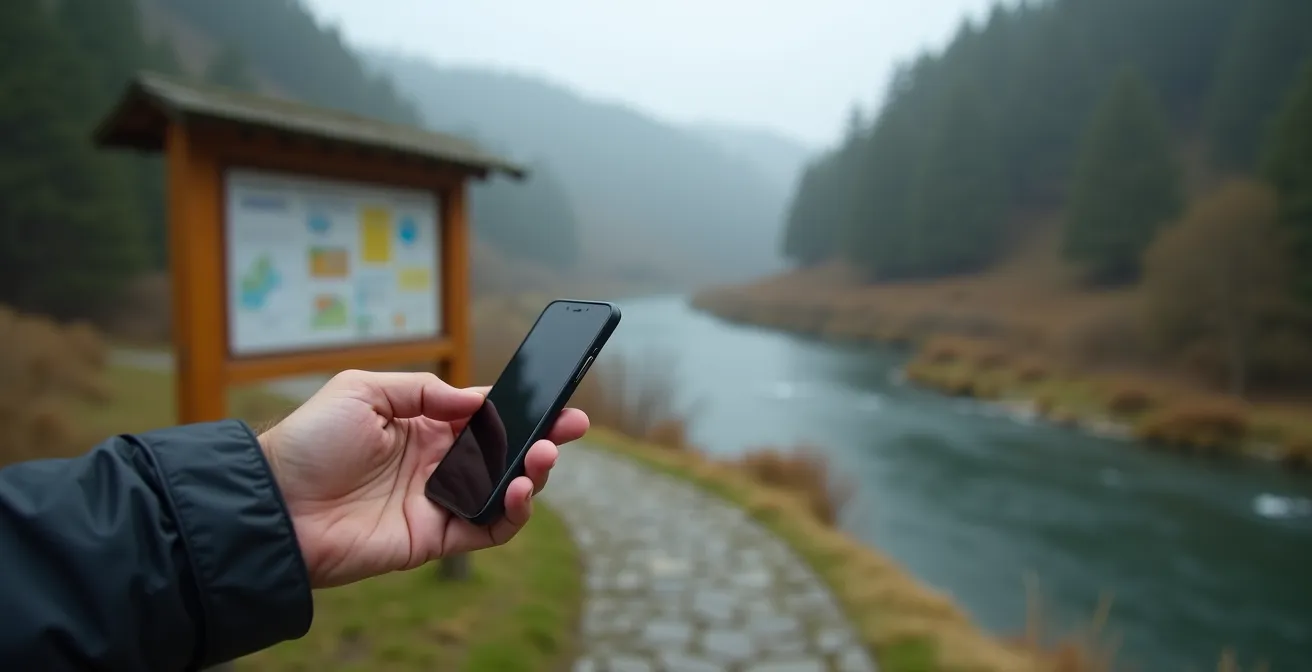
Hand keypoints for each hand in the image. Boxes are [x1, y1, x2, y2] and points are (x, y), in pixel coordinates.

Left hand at [257, 370, 588, 587]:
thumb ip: (424, 391)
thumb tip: (478, 400)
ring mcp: (438, 502)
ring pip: (505, 490)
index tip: (556, 399)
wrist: (274, 505)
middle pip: (505, 453)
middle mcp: (435, 464)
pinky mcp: (435, 538)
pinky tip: (519, 490)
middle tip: (572, 427)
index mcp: (421, 426)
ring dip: (534, 474)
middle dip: (544, 438)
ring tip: (543, 456)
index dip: (521, 409)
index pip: (485, 416)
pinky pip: (488, 529)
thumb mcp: (362, 390)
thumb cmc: (308, 443)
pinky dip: (513, 514)